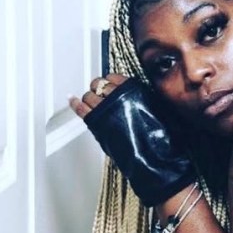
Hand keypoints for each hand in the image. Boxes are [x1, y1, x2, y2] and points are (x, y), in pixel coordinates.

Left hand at [72, 74, 196, 205]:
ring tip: (90, 101)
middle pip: (99, 84)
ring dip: (89, 97)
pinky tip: (71, 99)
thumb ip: (143, 100)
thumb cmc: (160, 136)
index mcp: (134, 89)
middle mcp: (118, 95)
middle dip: (98, 88)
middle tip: (99, 94)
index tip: (110, 85)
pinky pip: (81, 108)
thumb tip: (133, 97)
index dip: (110, 81)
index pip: (114, 77)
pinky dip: (75, 103)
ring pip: (89, 95)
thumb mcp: (157, 110)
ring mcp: (105, 108)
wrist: (153, 155)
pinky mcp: (96, 122)